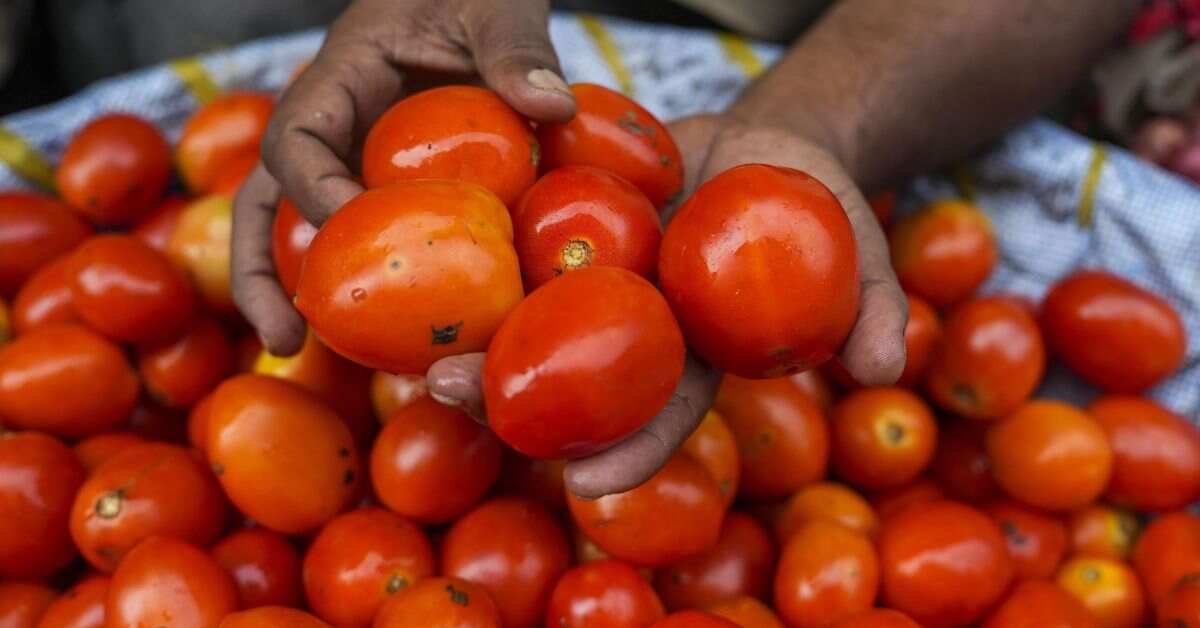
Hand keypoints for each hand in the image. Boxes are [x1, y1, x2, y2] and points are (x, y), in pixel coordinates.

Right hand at [232, 0, 573, 355]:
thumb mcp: (496, 4)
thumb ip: (516, 49)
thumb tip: (551, 107)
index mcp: (343, 76)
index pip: (299, 138)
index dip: (311, 190)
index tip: (349, 231)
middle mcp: (335, 125)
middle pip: (267, 200)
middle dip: (262, 270)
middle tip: (284, 339)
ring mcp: (356, 158)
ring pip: (300, 228)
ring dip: (294, 292)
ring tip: (302, 357)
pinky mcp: (388, 182)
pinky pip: (368, 235)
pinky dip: (370, 282)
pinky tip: (392, 338)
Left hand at [427, 114, 907, 499]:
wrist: (764, 139)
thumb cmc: (817, 199)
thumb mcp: (856, 238)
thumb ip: (871, 299)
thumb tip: (882, 364)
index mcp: (695, 351)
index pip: (661, 412)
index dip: (629, 450)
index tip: (588, 483)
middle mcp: (634, 327)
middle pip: (570, 376)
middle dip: (512, 397)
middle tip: (455, 398)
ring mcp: (596, 279)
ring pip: (527, 319)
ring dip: (472, 336)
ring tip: (418, 349)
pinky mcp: (567, 225)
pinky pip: (518, 240)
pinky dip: (475, 253)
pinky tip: (422, 255)